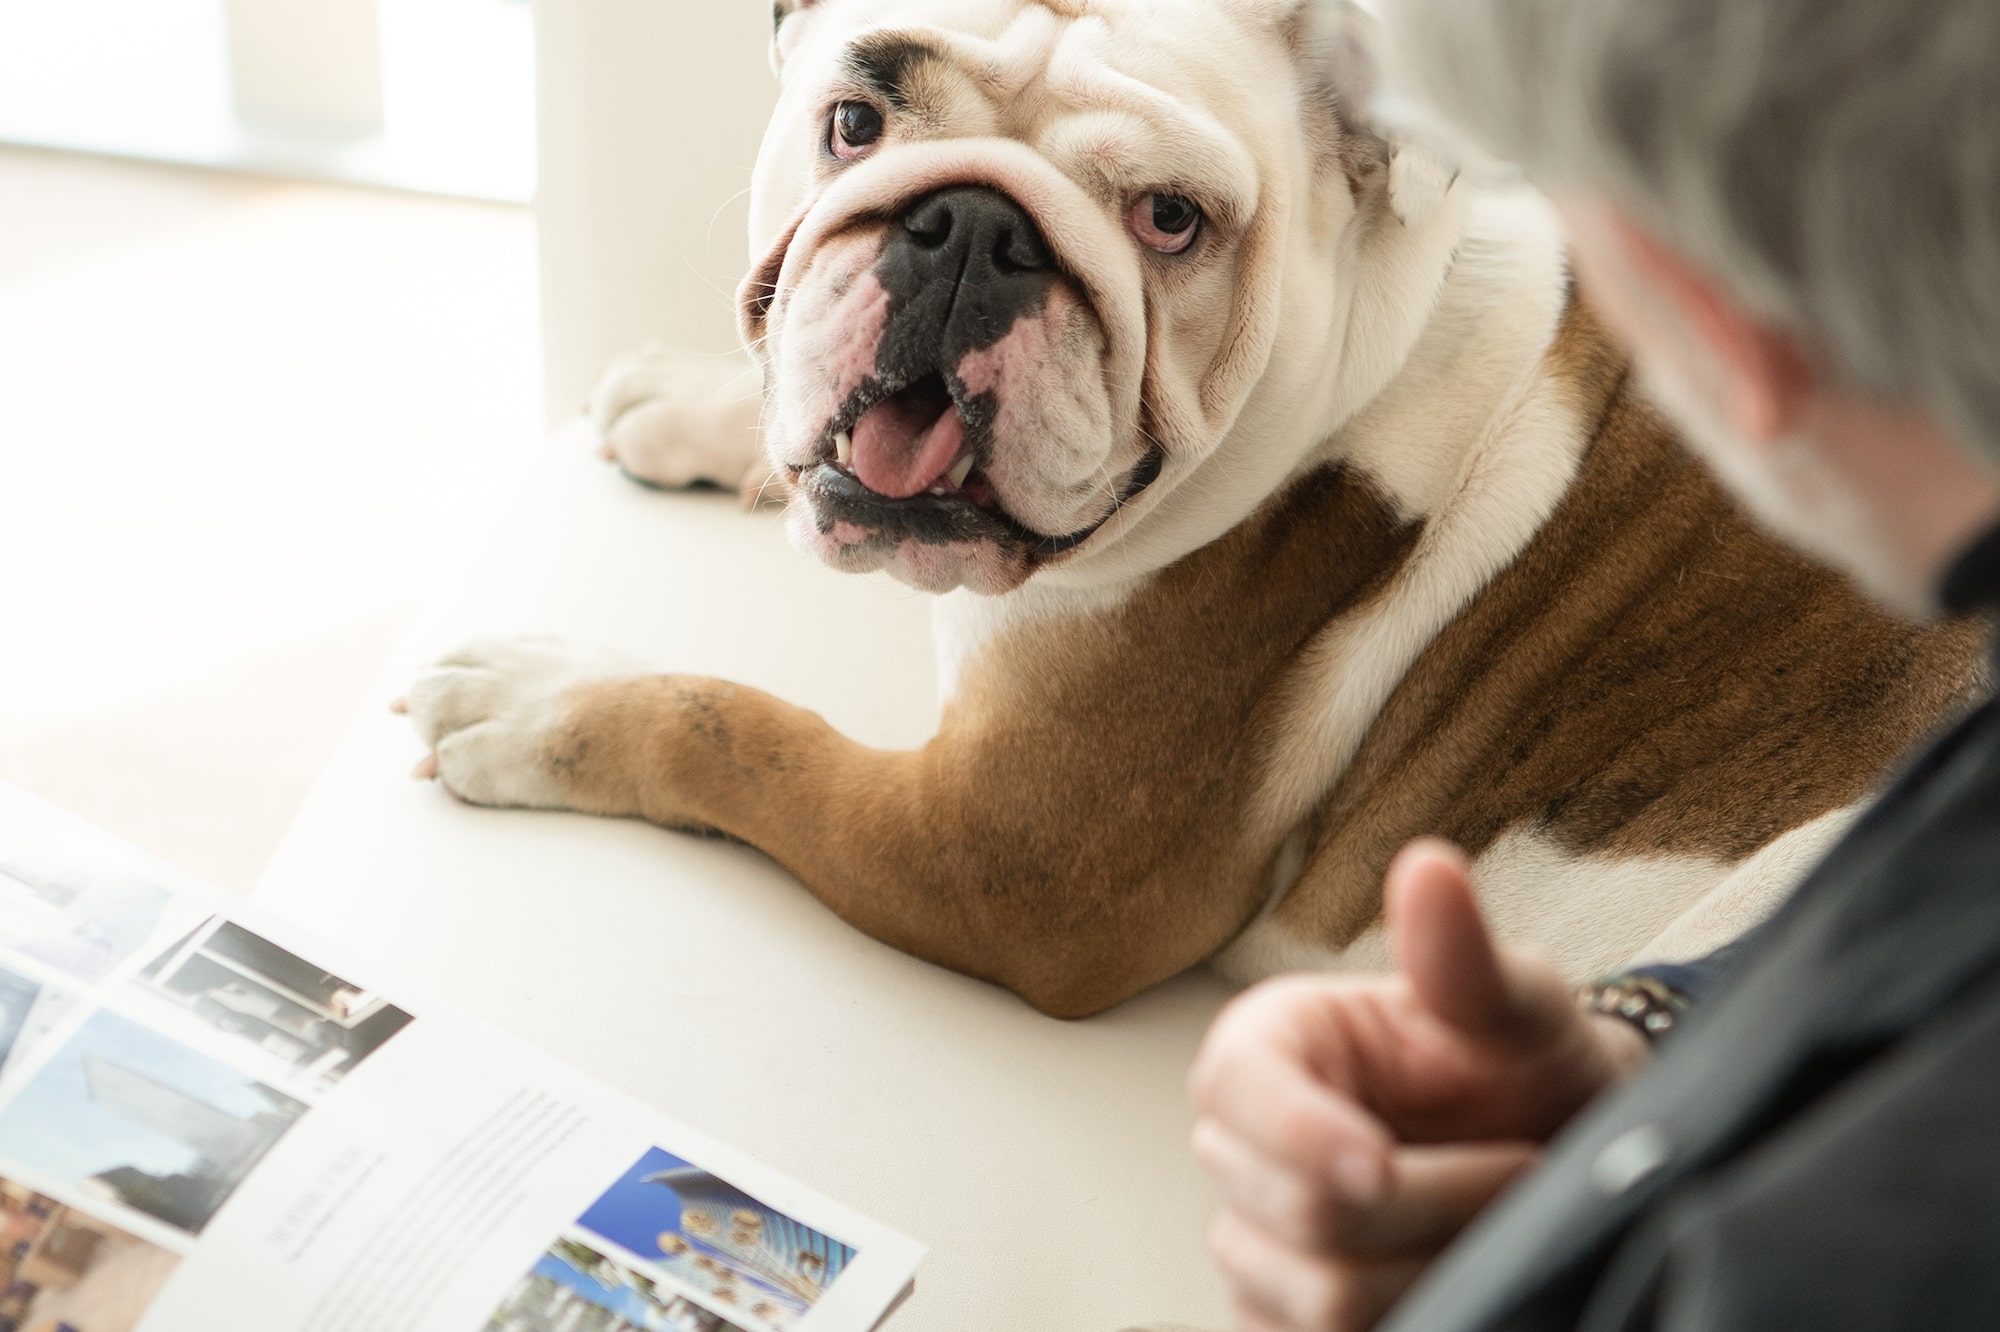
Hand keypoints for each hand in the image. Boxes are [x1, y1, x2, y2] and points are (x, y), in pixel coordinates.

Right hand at [1188, 839, 1650, 1331]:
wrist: (1556, 1152)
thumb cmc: (1520, 1063)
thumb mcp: (1518, 1003)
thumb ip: (1465, 955)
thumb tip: (1429, 868)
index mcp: (1267, 1048)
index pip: (1239, 1095)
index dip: (1301, 1135)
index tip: (1378, 1162)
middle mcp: (1240, 1147)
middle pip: (1300, 1210)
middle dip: (1432, 1203)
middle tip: (1519, 1166)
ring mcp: (1256, 1241)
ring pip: (1320, 1296)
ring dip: (1435, 1269)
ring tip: (1498, 1223)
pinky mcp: (1281, 1318)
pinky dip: (1401, 1322)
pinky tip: (1453, 1278)